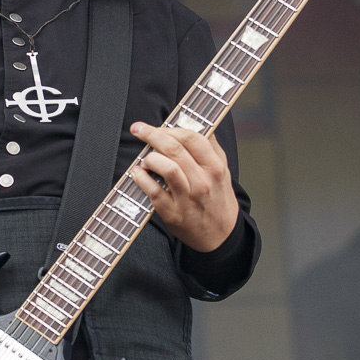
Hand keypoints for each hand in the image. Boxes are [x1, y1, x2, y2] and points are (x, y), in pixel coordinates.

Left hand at [129, 121, 238, 252]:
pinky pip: (153, 192)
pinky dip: (141, 179)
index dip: (169, 127)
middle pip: (175, 149)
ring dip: (149, 158)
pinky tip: (137, 173)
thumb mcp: (222, 171)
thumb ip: (210, 147)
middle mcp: (202, 181)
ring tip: (145, 160)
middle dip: (152, 135)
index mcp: (215, 167)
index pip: (191, 137)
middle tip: (138, 130)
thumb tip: (194, 123)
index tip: (155, 125)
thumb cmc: (217, 199)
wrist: (220, 235)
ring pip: (166, 168)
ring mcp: (187, 198)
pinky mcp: (172, 213)